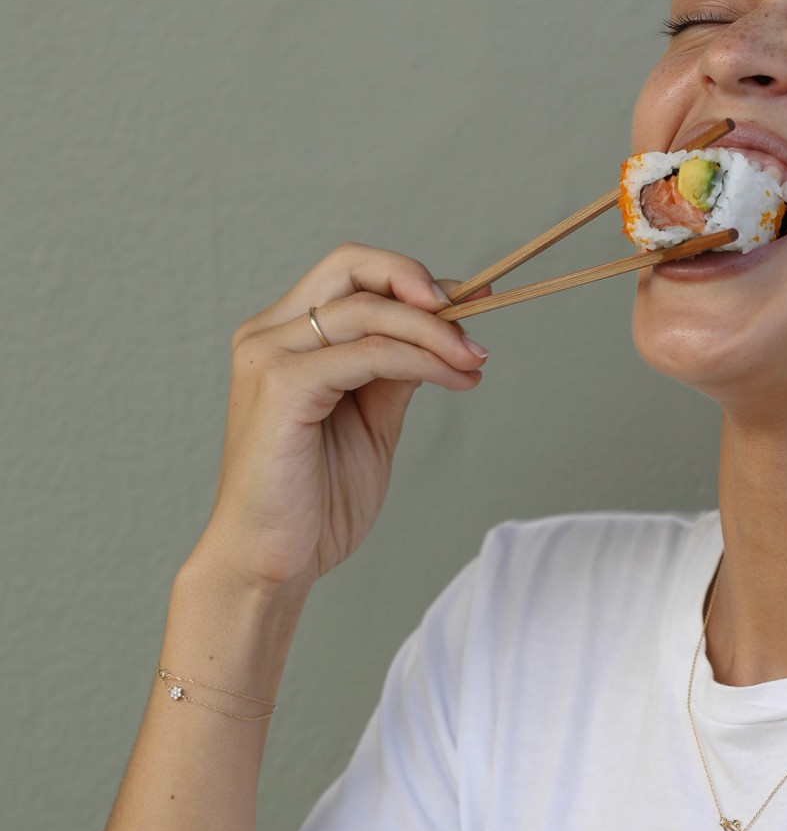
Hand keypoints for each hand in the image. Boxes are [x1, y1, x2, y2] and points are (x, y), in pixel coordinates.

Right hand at [192, 243, 488, 593]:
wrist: (271, 564)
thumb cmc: (313, 502)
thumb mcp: (372, 422)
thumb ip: (396, 372)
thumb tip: (445, 330)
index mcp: (283, 337)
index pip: (351, 275)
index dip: (414, 279)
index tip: (474, 298)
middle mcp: (268, 335)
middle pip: (350, 265)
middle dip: (418, 282)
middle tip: (471, 316)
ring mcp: (269, 357)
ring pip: (368, 310)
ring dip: (434, 330)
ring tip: (473, 359)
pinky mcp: (280, 387)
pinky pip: (368, 354)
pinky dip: (419, 359)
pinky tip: (452, 378)